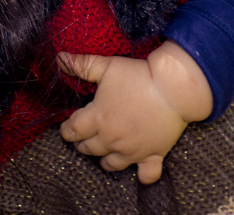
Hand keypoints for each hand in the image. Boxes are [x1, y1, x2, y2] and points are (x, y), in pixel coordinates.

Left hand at [57, 42, 211, 183]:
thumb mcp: (107, 66)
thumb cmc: (139, 75)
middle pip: (87, 149)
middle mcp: (110, 139)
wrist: (174, 87)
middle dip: (82, 143)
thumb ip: (82, 65)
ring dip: (104, 158)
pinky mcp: (152, 155)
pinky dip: (142, 176)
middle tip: (85, 135)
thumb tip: (59, 59)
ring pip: (110, 164)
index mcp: (97, 118)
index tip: (69, 124)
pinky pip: (146, 175)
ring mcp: (131, 151)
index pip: (72, 131)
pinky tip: (139, 171)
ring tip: (105, 149)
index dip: (67, 128)